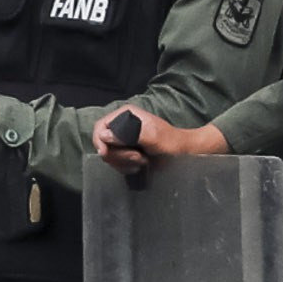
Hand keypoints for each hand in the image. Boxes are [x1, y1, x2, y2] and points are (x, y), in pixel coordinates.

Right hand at [98, 109, 223, 174]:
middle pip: (103, 143)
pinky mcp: (126, 151)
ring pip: (109, 155)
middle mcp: (122, 124)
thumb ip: (128, 134)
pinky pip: (116, 162)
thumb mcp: (152, 137)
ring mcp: (123, 139)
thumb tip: (104, 135)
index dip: (99, 140)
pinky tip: (139, 166)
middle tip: (138, 158)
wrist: (183, 154)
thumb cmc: (171, 143)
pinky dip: (125, 167)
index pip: (101, 125)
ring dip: (124, 162)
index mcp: (126, 114)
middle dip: (118, 155)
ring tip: (142, 161)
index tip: (106, 153)